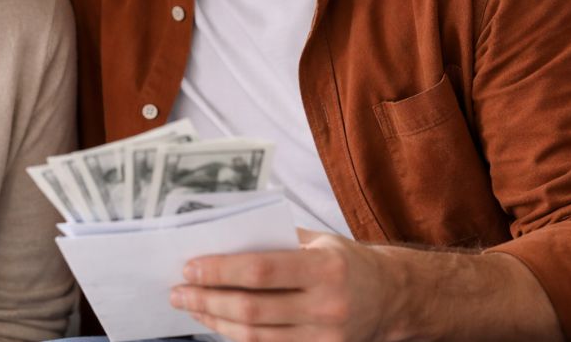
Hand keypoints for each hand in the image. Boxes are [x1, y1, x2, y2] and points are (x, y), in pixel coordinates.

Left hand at [170, 229, 402, 341]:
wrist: (392, 298)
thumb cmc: (345, 262)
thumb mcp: (318, 240)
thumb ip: (274, 240)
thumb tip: (219, 239)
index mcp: (325, 268)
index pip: (261, 270)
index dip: (220, 271)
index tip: (189, 267)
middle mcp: (327, 305)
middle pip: (252, 309)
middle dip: (207, 300)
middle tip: (178, 291)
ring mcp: (325, 337)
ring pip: (255, 336)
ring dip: (215, 321)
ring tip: (190, 306)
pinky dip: (237, 336)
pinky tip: (218, 322)